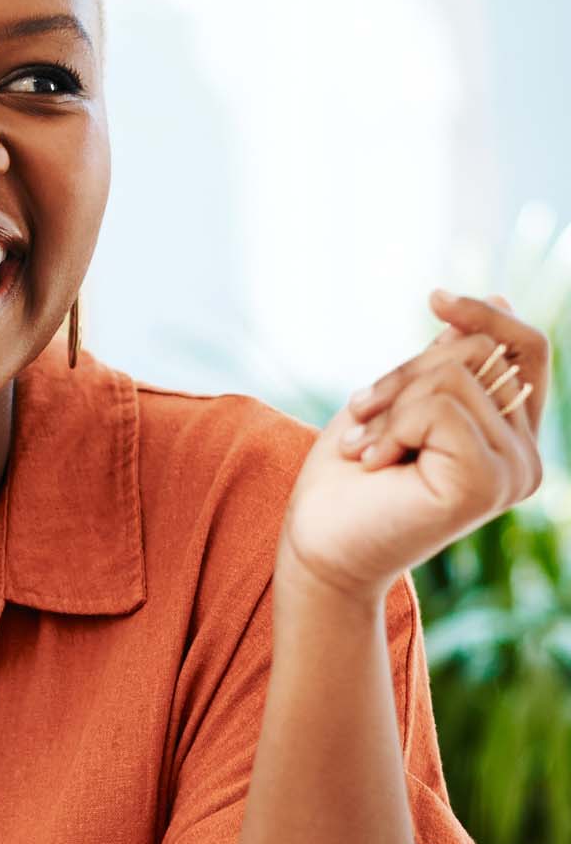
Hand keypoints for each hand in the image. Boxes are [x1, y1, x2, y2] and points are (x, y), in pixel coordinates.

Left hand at [278, 290, 550, 605]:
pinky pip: (441, 409)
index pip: (526, 349)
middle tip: (360, 412)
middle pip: (481, 352)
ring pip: (454, 377)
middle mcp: (524, 455)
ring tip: (364, 447)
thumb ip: (449, 362)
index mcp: (511, 433)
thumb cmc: (350, 478)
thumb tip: (497, 298)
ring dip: (389, 404)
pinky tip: (375, 462)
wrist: (317, 546)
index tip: (433, 298)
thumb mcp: (399, 401)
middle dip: (405, 371)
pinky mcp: (488, 483)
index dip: (485, 315)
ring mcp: (513, 471)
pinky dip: (393, 425)